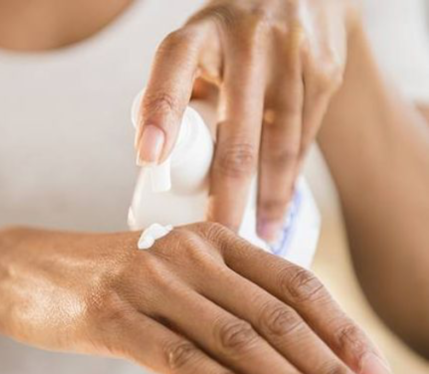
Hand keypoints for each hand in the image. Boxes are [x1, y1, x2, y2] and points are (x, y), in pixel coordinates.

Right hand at [0, 223, 396, 373]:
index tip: (376, 373)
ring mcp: (150, 282)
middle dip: (331, 368)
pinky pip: (180, 355)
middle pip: (276, 315)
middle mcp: (188, 253)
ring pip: (236, 338)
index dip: (341, 330)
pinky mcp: (113, 316)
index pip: (294, 284)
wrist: (29, 268)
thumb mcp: (178, 276)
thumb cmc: (114, 278)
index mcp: (212, 239)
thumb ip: (227, 302)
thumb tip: (289, 355)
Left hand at [135, 0, 357, 239]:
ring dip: (270, 198)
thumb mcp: (196, 47)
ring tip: (259, 235)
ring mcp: (293, 53)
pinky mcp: (325, 69)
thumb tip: (155, 157)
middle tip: (220, 238)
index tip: (149, 161)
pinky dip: (292, 174)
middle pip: (237, 135)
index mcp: (199, 34)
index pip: (172, 72)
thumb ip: (175, 92)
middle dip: (228, 196)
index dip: (161, 116)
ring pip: (281, 143)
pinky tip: (281, 201)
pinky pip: (305, 136)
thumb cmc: (231, 38)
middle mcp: (247, 39)